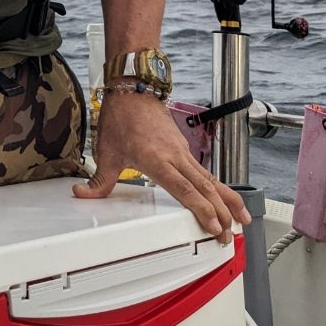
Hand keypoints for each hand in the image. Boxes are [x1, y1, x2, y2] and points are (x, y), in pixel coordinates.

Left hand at [73, 90, 251, 243]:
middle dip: (220, 213)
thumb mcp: (106, 151)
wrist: (132, 89)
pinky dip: (220, 188)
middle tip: (228, 236)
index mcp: (155, 159)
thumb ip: (99, 180)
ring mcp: (182, 152)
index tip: (214, 225)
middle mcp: (174, 156)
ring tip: (242, 221)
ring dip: (228, 201)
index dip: (201, 208)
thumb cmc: (120, 117)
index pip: (183, 188)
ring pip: (211, 179)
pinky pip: (206, 172)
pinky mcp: (184, 148)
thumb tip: (82, 194)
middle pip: (204, 187)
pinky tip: (227, 200)